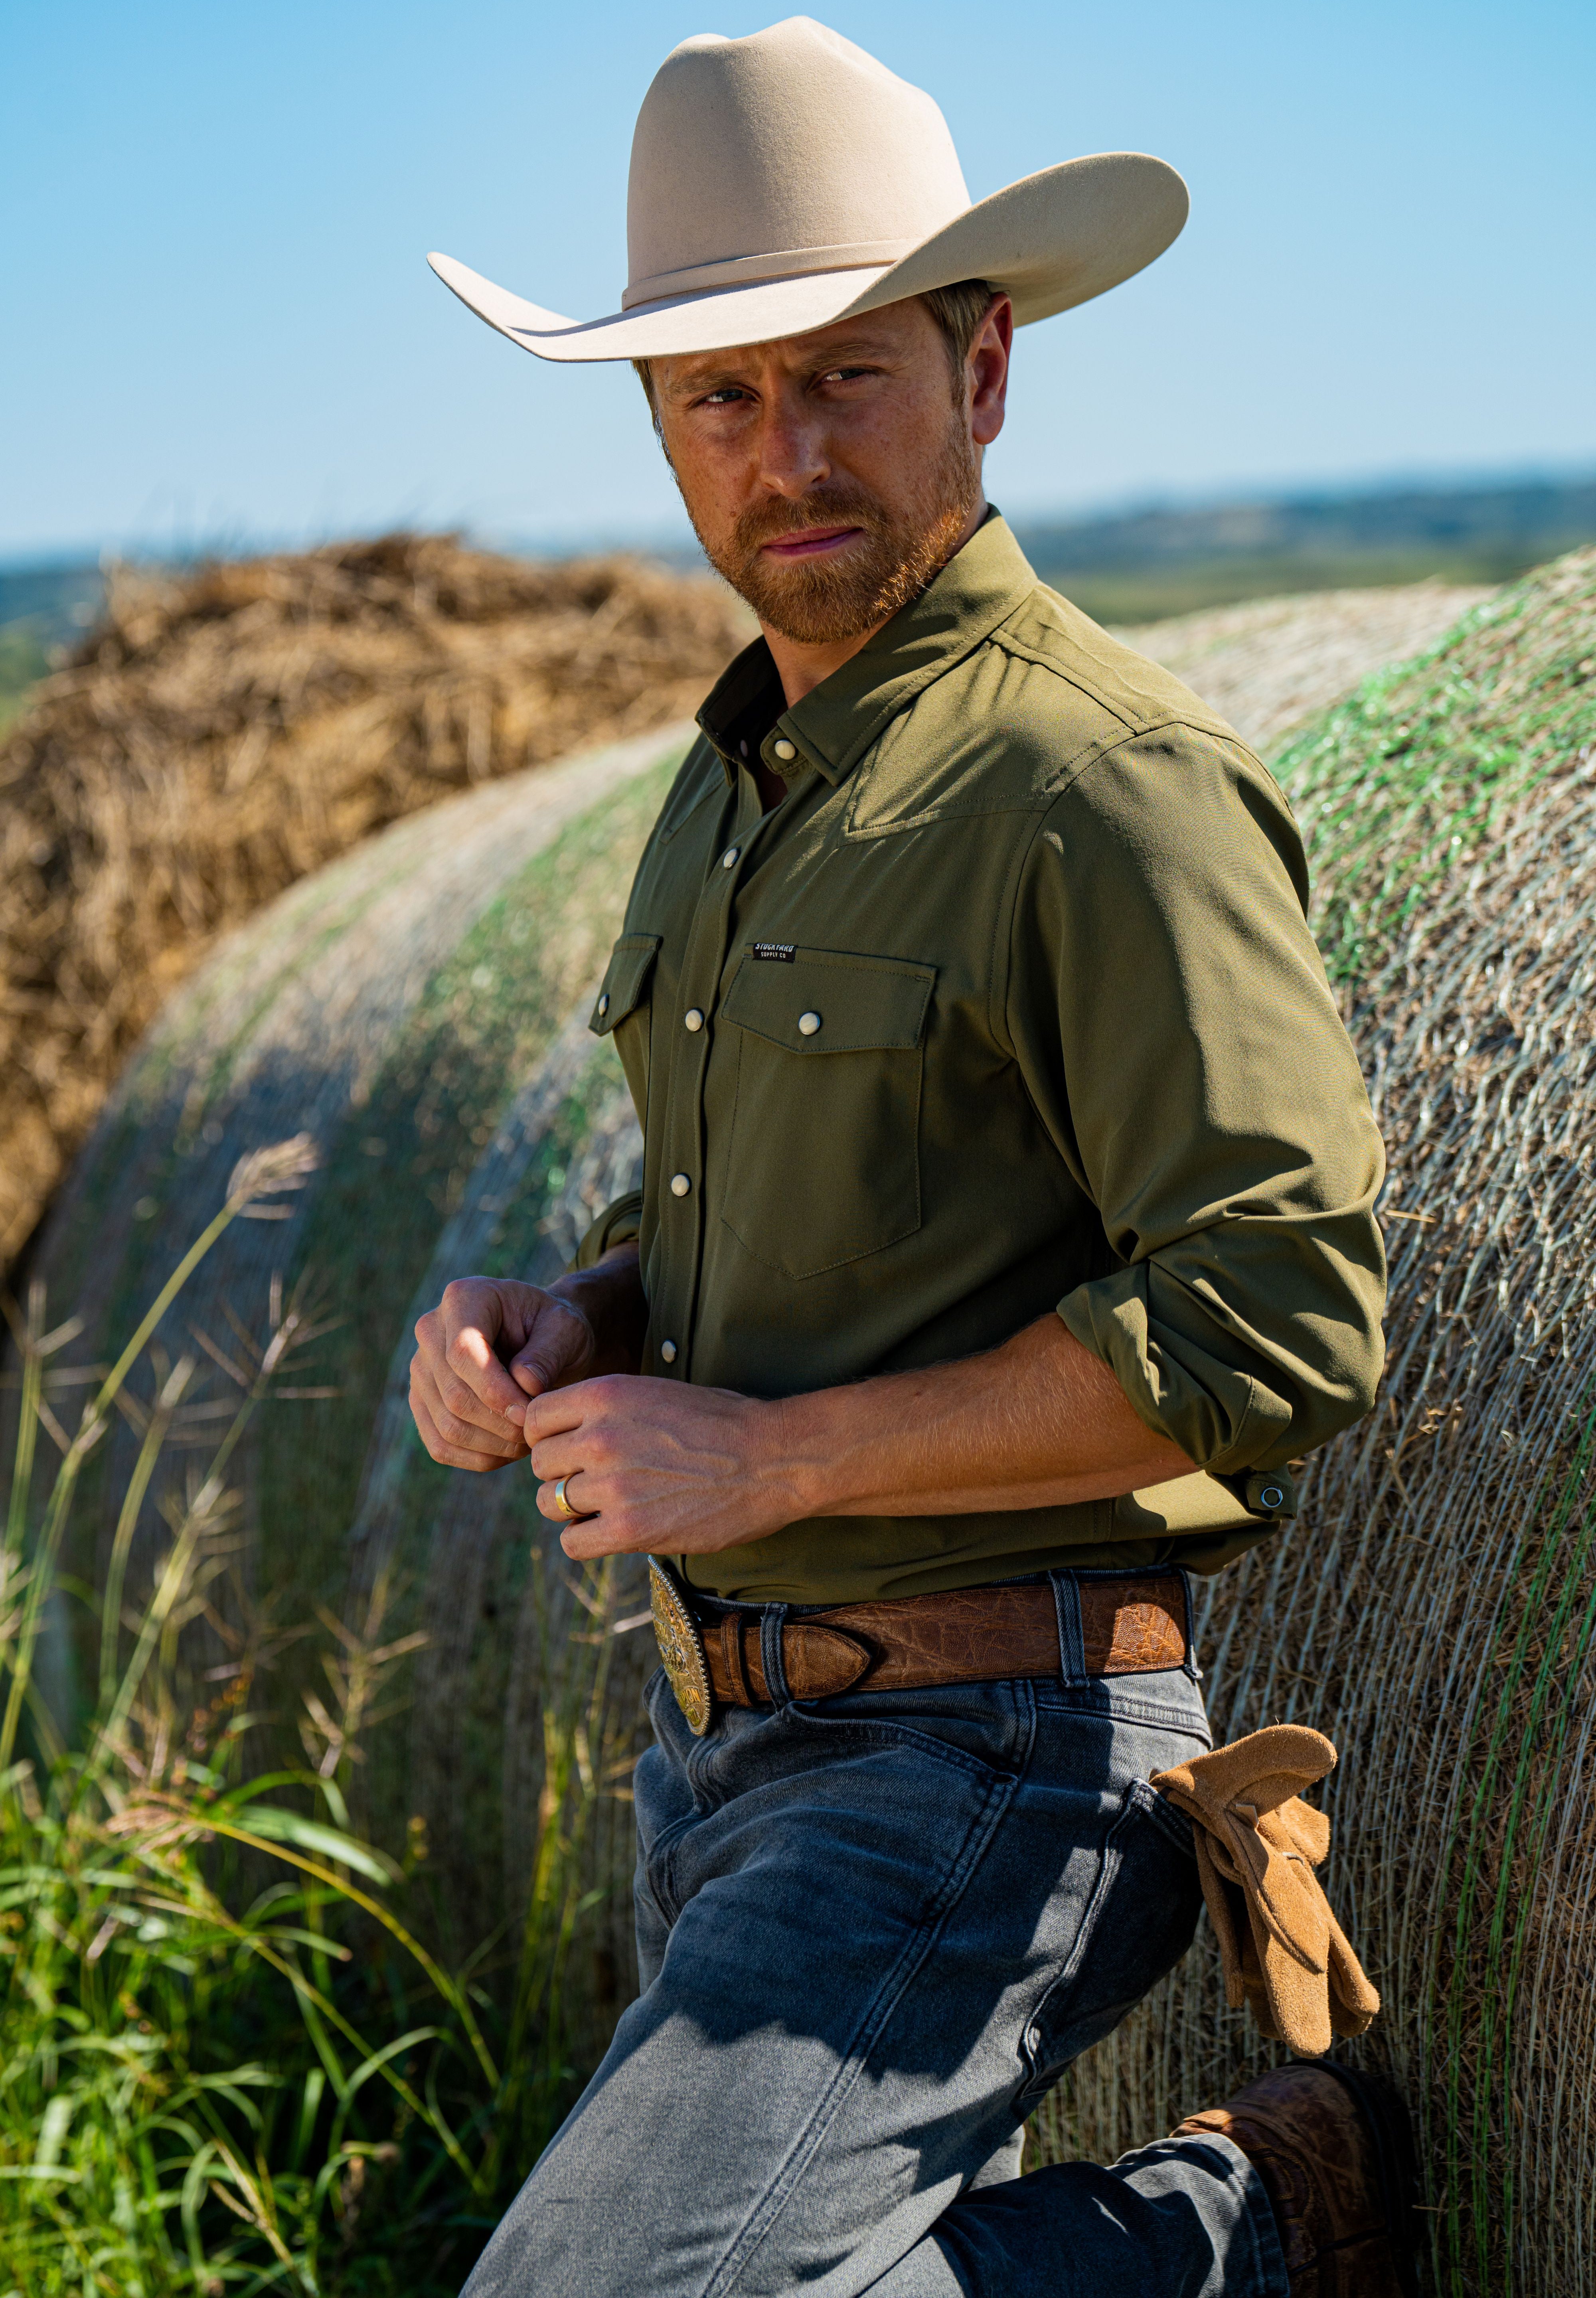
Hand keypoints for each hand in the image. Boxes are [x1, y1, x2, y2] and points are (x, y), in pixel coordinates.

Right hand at [409, 1278, 596, 1472]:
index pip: (462, 1353)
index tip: (531, 1414)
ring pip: (447, 1425)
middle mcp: (430, 1330)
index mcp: (464, 1298)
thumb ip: (548, 1353)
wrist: (540, 1339)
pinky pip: (440, 1445)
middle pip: (454, 1394)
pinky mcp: (422, 1401)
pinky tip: (509, 1451)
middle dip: (500, 1424)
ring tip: (529, 1441)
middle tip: (537, 1433)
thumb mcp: (566, 1330)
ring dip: (493, 1445)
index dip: (496, 1392)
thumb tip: (524, 1385)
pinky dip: (477, 1458)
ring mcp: (421, 1368)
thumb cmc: (555, 1330)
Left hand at [523, 1377, 801, 1556]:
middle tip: (593, 1479)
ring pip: (550, 1504)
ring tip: (606, 1505)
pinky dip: (585, 1540)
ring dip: (571, 1508)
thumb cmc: (722, 1424)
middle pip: (539, 1464)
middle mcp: (600, 1437)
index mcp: (606, 1395)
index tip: (570, 1447)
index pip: (536, 1418)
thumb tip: (568, 1434)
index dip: (549, 1436)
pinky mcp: (630, 1529)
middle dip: (560, 1473)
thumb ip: (607, 1411)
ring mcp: (613, 1485)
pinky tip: (611, 1530)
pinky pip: (573, 1543)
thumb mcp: (656, 1393)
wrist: (772, 1459)